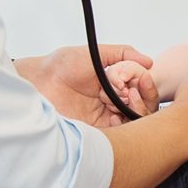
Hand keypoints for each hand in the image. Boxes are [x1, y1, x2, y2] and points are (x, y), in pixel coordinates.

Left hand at [16, 44, 159, 127]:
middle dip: (144, 98)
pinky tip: (115, 114)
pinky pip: (120, 135)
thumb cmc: (61, 66)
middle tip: (131, 91)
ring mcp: (106, 118)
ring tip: (120, 100)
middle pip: (143, 107)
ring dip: (135, 110)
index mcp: (115, 84)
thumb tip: (148, 61)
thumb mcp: (95, 53)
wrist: (39, 83)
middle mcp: (113, 102)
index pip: (142, 89)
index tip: (142, 79)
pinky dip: (124, 126)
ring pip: (136, 122)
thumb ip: (123, 53)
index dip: (146, 85)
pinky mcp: (97, 132)